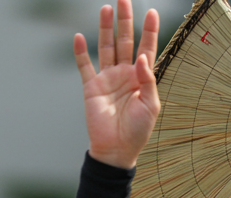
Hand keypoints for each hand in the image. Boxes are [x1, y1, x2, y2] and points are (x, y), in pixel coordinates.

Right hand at [75, 0, 160, 168]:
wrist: (116, 149)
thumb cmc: (138, 130)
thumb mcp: (151, 106)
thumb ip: (148, 80)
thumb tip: (141, 57)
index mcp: (141, 78)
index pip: (146, 48)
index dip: (148, 31)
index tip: (151, 11)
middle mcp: (124, 74)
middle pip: (125, 41)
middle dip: (125, 20)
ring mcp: (107, 79)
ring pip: (106, 47)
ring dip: (105, 28)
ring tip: (106, 8)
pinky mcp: (91, 87)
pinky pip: (84, 66)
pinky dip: (81, 52)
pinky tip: (80, 36)